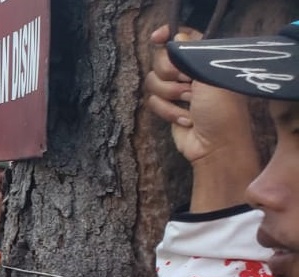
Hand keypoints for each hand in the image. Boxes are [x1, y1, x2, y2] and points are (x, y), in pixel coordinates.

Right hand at [143, 25, 255, 165]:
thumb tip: (174, 37)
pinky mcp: (167, 107)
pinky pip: (152, 101)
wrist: (216, 145)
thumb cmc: (221, 110)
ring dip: (170, 95)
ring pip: (152, 81)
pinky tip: (187, 120)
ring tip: (190, 104)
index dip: (168, 35)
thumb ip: (190, 52)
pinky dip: (168, 112)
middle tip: (189, 85)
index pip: (182, 37)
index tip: (156, 38)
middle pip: (160, 60)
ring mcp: (178, 90)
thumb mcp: (209, 75)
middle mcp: (190, 71)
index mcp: (204, 59)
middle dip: (171, 75)